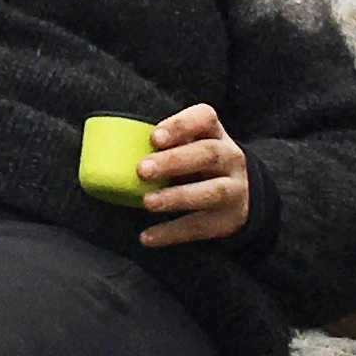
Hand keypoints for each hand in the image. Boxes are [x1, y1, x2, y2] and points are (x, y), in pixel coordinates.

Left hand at [131, 102, 251, 244]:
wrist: (243, 195)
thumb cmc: (199, 163)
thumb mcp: (191, 145)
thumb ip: (165, 145)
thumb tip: (113, 151)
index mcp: (215, 134)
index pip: (205, 118)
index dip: (180, 126)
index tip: (154, 137)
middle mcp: (230, 158)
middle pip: (208, 154)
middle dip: (174, 161)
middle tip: (142, 169)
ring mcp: (234, 189)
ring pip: (212, 191)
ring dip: (177, 197)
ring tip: (147, 202)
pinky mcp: (227, 219)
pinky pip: (200, 226)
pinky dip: (172, 232)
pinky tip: (147, 237)